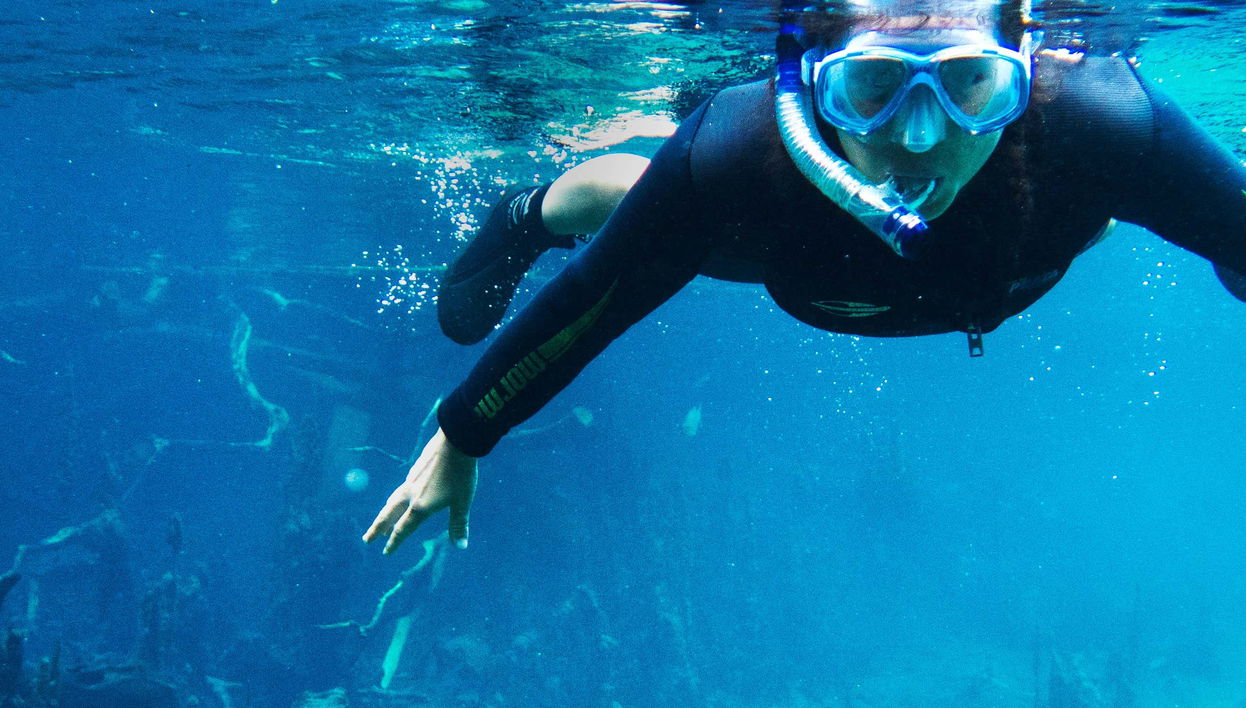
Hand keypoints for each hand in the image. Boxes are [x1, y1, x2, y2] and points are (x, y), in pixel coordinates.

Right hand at [363, 427, 478, 553]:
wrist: (455, 441)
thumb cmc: (461, 474)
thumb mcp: (462, 501)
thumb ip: (459, 524)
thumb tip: (461, 546)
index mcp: (420, 506)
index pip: (403, 529)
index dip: (394, 542)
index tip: (386, 552)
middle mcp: (410, 495)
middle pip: (388, 515)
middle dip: (377, 529)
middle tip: (367, 539)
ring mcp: (411, 481)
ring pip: (393, 501)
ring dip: (385, 514)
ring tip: (383, 522)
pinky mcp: (415, 469)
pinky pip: (401, 489)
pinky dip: (396, 499)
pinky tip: (401, 497)